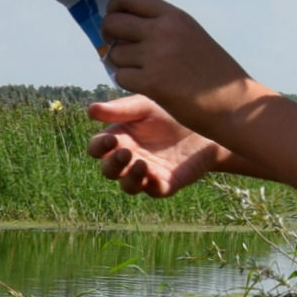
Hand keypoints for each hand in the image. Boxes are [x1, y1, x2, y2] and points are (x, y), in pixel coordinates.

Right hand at [87, 93, 227, 197]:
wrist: (206, 123)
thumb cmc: (170, 112)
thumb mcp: (145, 106)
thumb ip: (121, 110)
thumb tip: (90, 110)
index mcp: (119, 139)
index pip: (97, 148)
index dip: (99, 147)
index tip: (110, 139)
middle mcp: (129, 159)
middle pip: (109, 171)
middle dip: (113, 164)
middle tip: (126, 152)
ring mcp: (146, 174)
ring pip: (128, 186)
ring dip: (130, 178)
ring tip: (141, 164)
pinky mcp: (166, 183)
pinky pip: (154, 190)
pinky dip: (152, 186)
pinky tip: (154, 175)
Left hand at [96, 0, 257, 135]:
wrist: (235, 103)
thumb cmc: (212, 74)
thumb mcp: (190, 36)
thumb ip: (162, 27)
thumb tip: (123, 23)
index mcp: (174, 16)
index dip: (114, 9)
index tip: (117, 23)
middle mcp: (164, 30)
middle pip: (112, 22)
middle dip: (108, 37)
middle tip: (120, 49)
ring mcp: (157, 55)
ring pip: (114, 53)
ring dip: (120, 65)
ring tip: (140, 71)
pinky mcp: (153, 82)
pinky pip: (120, 76)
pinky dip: (127, 82)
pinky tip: (145, 85)